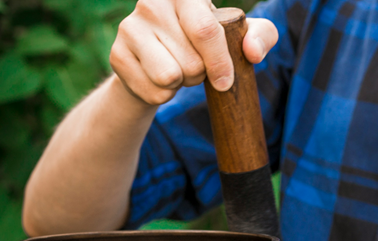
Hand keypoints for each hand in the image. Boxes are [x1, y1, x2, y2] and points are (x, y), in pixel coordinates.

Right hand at [110, 0, 278, 105]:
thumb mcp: (238, 37)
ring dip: (181, 84)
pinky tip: (159, 78)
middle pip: (191, 62)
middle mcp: (152, 2)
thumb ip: (261, 37)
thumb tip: (252, 52)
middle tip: (193, 64)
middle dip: (199, 74)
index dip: (219, 63)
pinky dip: (163, 95)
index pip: (205, 31)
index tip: (226, 83)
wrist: (160, 62)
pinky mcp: (117, 55)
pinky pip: (154, 92)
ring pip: (170, 77)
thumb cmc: (205, 45)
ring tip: (177, 69)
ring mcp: (130, 27)